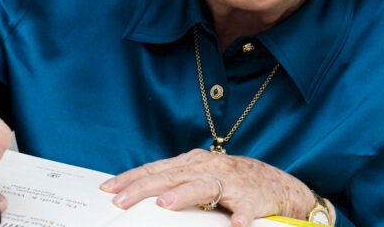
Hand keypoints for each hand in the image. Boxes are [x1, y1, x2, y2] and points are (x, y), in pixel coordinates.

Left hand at [100, 149, 315, 226]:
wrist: (275, 184)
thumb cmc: (232, 180)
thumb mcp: (199, 175)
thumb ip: (174, 180)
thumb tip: (139, 191)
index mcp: (192, 163)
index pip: (155, 169)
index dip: (131, 178)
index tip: (108, 189)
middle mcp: (208, 168)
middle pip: (170, 177)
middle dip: (144, 188)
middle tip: (121, 200)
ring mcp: (230, 181)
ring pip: (203, 187)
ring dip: (184, 195)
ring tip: (165, 205)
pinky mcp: (251, 198)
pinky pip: (244, 207)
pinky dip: (241, 214)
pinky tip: (236, 223)